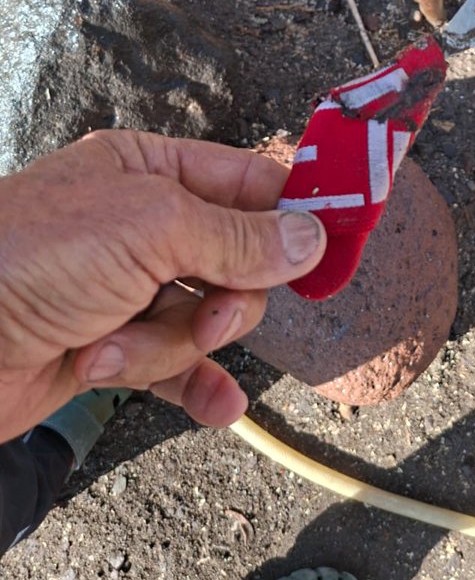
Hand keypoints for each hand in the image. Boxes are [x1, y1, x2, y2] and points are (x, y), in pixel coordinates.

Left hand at [0, 130, 324, 439]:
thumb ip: (238, 236)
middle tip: (205, 316)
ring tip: (114, 349)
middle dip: (224, 299)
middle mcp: (141, 227)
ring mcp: (127, 290)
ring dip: (168, 345)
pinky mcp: (112, 350)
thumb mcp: (150, 226)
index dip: (294, 211)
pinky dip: (196, 387)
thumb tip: (310, 237)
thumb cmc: (28, 256)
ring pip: (205, 320)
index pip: (247, 184)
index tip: (338, 240)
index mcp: (149, 172)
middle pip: (237, 263)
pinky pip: (177, 370)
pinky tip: (221, 407)